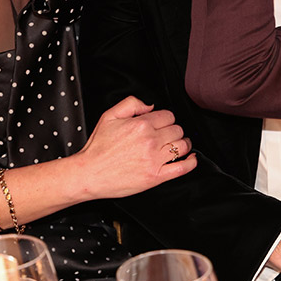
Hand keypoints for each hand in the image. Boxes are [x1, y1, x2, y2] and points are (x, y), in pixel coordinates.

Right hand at [69, 96, 194, 199]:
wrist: (89, 174)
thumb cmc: (98, 148)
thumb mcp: (109, 116)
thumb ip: (131, 104)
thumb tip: (150, 106)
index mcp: (141, 125)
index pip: (168, 116)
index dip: (166, 119)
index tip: (162, 124)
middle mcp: (150, 141)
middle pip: (177, 130)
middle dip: (174, 131)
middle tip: (167, 135)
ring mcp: (155, 159)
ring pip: (182, 146)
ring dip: (183, 144)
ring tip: (179, 144)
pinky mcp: (156, 176)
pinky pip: (182, 168)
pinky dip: (191, 162)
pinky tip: (191, 158)